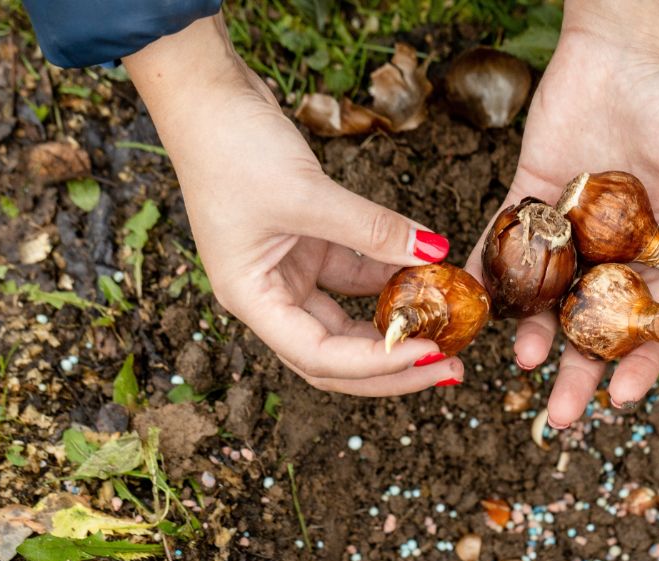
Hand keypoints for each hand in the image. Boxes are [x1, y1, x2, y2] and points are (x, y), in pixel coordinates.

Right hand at [124, 15, 462, 395]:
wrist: (205, 95)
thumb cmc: (232, 147)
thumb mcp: (308, 194)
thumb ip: (373, 229)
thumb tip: (435, 252)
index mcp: (251, 299)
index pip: (319, 357)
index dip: (377, 364)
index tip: (429, 352)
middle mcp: (268, 296)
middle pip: (337, 355)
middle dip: (394, 367)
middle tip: (452, 367)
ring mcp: (287, 272)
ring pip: (349, 320)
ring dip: (396, 326)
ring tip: (448, 330)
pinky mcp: (307, 245)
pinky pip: (354, 277)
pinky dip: (389, 278)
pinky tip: (427, 275)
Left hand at [467, 2, 658, 425]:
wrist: (628, 46)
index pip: (650, 324)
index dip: (639, 366)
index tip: (620, 402)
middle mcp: (612, 249)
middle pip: (593, 324)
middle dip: (578, 370)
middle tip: (559, 414)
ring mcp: (568, 225)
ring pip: (548, 294)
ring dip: (535, 332)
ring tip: (524, 360)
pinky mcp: (530, 194)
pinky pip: (506, 238)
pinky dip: (493, 270)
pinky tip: (482, 305)